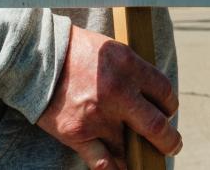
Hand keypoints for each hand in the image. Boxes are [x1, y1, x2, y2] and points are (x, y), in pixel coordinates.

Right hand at [36, 25, 180, 169]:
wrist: (37, 57)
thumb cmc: (77, 50)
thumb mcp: (113, 50)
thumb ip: (133, 72)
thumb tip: (150, 96)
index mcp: (129, 66)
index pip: (164, 92)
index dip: (170, 106)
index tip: (168, 112)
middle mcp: (117, 92)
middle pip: (155, 125)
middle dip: (169, 140)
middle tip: (172, 146)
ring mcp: (97, 116)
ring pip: (130, 148)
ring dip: (140, 156)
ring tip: (145, 159)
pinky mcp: (77, 134)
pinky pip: (103, 162)